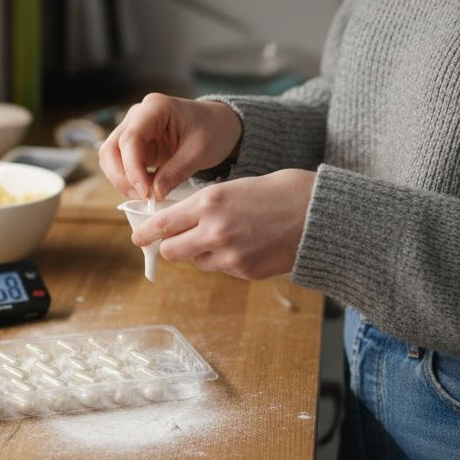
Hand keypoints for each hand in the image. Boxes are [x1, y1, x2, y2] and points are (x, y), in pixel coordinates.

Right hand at [99, 93, 242, 200]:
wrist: (220, 125)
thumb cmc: (214, 130)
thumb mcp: (199, 152)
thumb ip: (175, 172)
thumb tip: (154, 195)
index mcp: (155, 108)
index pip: (130, 139)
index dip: (132, 169)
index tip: (145, 192)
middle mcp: (137, 115)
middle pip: (111, 148)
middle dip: (122, 177)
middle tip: (142, 197)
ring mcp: (134, 129)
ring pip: (111, 158)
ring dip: (123, 180)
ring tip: (146, 196)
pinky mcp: (137, 145)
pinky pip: (122, 164)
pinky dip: (130, 180)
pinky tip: (148, 190)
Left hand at [132, 169, 315, 280]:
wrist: (321, 215)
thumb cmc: (281, 191)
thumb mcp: (236, 187)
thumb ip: (206, 205)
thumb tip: (180, 220)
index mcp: (210, 202)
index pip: (163, 223)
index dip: (146, 231)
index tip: (138, 235)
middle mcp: (215, 231)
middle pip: (172, 250)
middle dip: (169, 246)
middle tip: (172, 241)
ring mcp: (230, 256)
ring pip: (196, 262)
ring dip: (199, 252)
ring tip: (224, 236)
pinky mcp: (245, 272)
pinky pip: (221, 269)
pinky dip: (224, 260)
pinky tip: (245, 244)